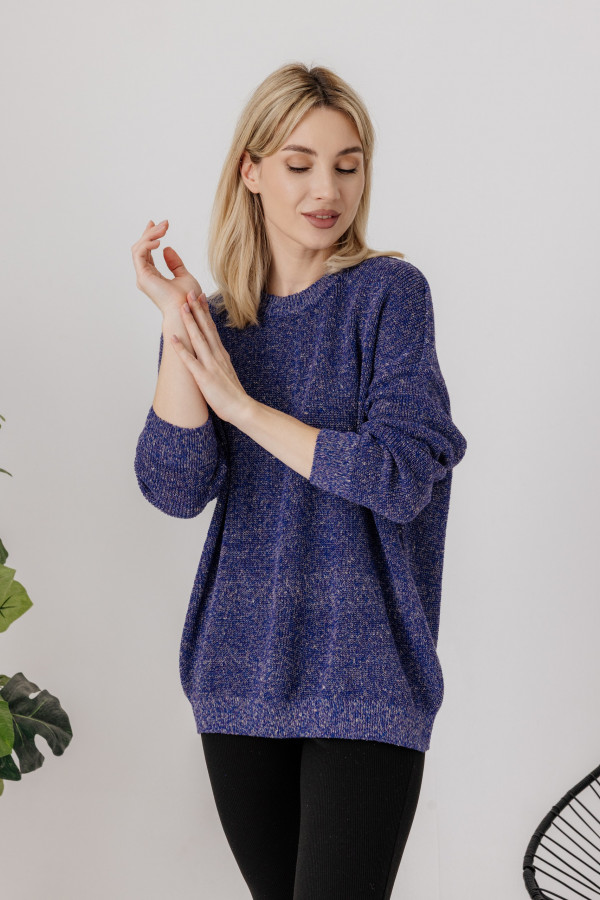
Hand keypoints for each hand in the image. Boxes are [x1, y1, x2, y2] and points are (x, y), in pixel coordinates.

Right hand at [131, 219, 201, 315]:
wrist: (187, 310)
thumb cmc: (188, 299)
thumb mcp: (184, 276)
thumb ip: (175, 263)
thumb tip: (166, 248)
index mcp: (152, 276)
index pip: (146, 252)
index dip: (150, 237)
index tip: (157, 224)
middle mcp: (145, 276)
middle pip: (141, 248)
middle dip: (151, 233)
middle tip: (164, 223)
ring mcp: (143, 277)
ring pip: (139, 248)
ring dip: (150, 235)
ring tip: (164, 228)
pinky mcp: (143, 276)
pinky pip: (139, 254)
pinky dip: (147, 244)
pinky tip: (159, 240)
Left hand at [170, 292, 251, 424]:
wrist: (242, 408)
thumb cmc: (233, 394)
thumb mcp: (226, 372)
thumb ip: (218, 361)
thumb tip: (212, 353)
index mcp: (221, 354)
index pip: (212, 328)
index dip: (205, 312)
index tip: (199, 297)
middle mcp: (216, 355)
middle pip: (205, 328)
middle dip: (197, 309)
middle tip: (190, 292)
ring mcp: (210, 365)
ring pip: (198, 339)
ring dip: (190, 322)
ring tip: (182, 307)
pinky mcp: (204, 377)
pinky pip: (190, 361)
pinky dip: (181, 349)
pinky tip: (172, 339)